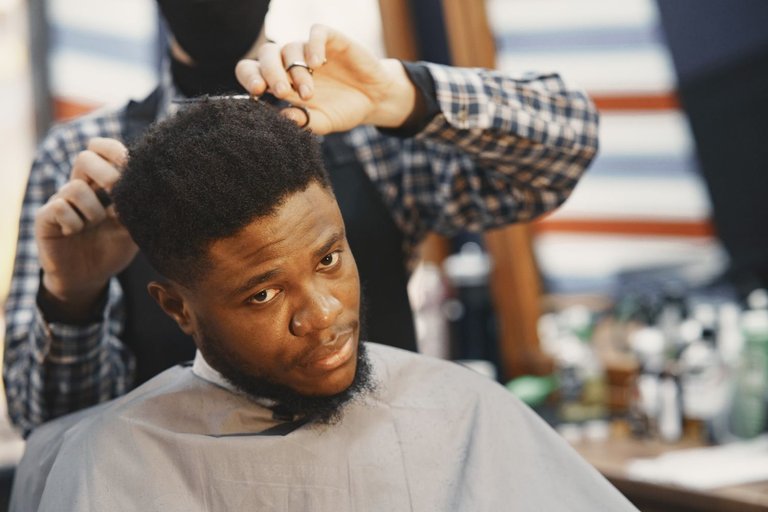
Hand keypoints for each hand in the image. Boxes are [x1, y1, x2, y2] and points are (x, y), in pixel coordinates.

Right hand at [35, 137, 137, 319]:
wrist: (89, 278)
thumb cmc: (111, 250)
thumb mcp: (132, 228)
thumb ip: (138, 208)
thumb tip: (152, 188)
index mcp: (99, 185)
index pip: (101, 151)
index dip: (113, 150)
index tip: (130, 163)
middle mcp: (78, 187)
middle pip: (85, 158)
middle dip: (106, 175)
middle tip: (117, 195)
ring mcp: (60, 201)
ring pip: (76, 187)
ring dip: (92, 210)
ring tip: (94, 226)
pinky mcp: (45, 218)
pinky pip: (60, 207)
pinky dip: (74, 222)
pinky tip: (76, 232)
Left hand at [235, 25, 416, 133]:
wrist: (374, 100)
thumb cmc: (343, 110)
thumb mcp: (323, 122)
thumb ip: (303, 121)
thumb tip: (282, 118)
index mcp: (281, 81)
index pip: (253, 70)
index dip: (249, 77)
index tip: (258, 92)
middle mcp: (291, 62)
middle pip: (267, 55)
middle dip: (271, 73)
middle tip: (284, 93)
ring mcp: (310, 50)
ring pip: (291, 48)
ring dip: (297, 71)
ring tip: (310, 93)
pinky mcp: (331, 40)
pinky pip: (316, 33)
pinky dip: (314, 46)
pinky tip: (318, 63)